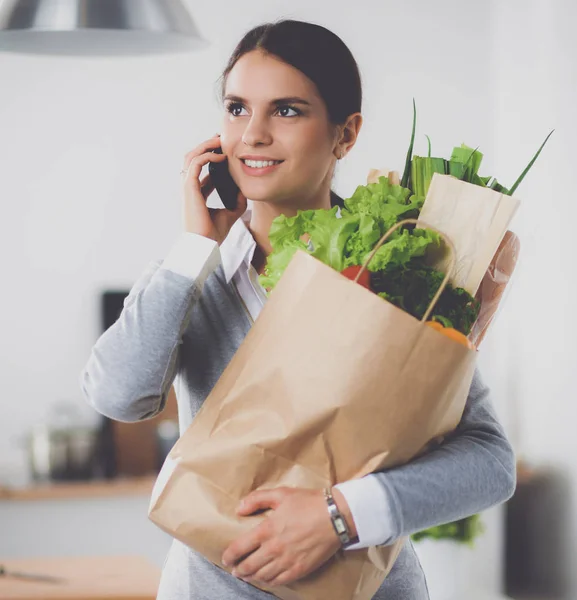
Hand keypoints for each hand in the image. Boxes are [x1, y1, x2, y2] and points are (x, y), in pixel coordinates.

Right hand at [181, 134, 246, 244]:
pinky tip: (221, 156)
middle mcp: (190, 188)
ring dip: (205, 146)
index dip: (212, 159)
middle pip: (193, 158)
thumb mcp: (230, 214)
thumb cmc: (213, 234)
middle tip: (221, 140)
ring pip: (191, 156)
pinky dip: (207, 156)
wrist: (205, 243)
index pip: (201, 170)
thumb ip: (236, 202)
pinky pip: (196, 164)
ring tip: (220, 141)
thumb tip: (245, 191)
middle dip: (206, 147)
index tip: (226, 152)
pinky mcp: (189, 188)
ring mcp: (188, 187)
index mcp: (196, 194)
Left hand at [221, 487, 355, 587]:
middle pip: (249, 566)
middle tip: (235, 570)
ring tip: (248, 576)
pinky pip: (279, 581)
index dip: (229, 556)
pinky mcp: (299, 569)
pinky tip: (267, 579)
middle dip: (239, 570)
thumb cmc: (308, 502)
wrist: (335, 516)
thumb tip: (239, 508)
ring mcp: (287, 561)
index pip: (240, 548)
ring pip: (262, 576)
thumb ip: (257, 499)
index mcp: (267, 530)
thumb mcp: (281, 493)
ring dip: (252, 577)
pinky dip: (269, 582)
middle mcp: (274, 549)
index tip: (226, 558)